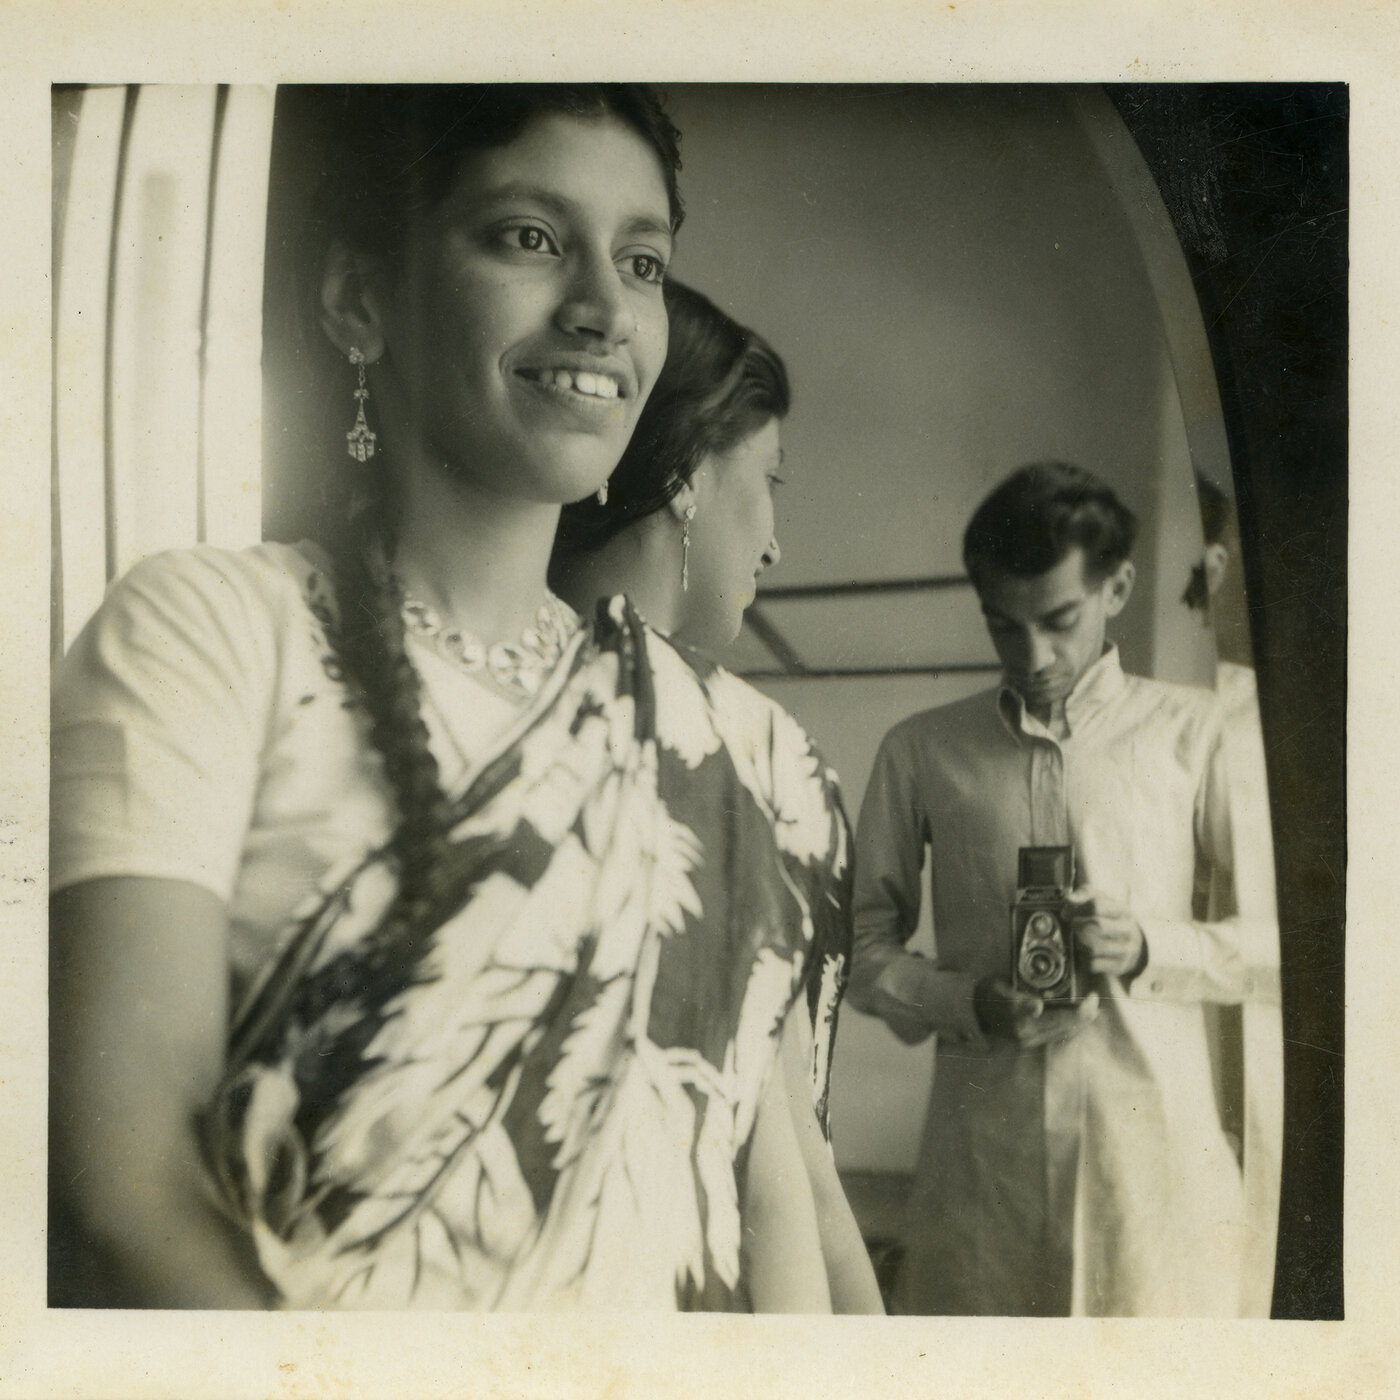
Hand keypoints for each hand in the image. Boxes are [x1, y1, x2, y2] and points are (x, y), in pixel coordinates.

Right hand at [973, 977, 1099, 1047]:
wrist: (972, 1012)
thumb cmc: (989, 994)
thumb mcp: (1001, 991)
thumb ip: (1020, 1000)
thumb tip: (1038, 1007)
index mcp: (1023, 1022)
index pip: (1062, 1017)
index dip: (1081, 1008)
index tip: (1092, 997)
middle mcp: (1028, 1035)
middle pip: (1066, 1027)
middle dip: (1085, 1014)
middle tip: (1096, 1000)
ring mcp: (1029, 1040)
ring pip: (1063, 1033)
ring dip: (1080, 1022)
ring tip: (1092, 1009)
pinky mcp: (1029, 1042)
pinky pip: (1056, 1035)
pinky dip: (1070, 1026)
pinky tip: (1077, 1020)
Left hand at [1069, 887, 1145, 977]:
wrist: (1131, 945)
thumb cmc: (1108, 919)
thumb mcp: (1100, 902)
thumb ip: (1084, 896)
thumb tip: (1069, 899)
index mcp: (1123, 911)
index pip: (1097, 905)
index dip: (1076, 908)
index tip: (1066, 912)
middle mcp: (1128, 930)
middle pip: (1097, 925)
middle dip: (1078, 925)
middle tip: (1072, 926)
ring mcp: (1126, 950)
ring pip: (1094, 947)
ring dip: (1079, 943)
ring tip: (1077, 939)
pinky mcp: (1120, 967)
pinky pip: (1093, 964)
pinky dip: (1083, 960)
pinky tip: (1084, 954)